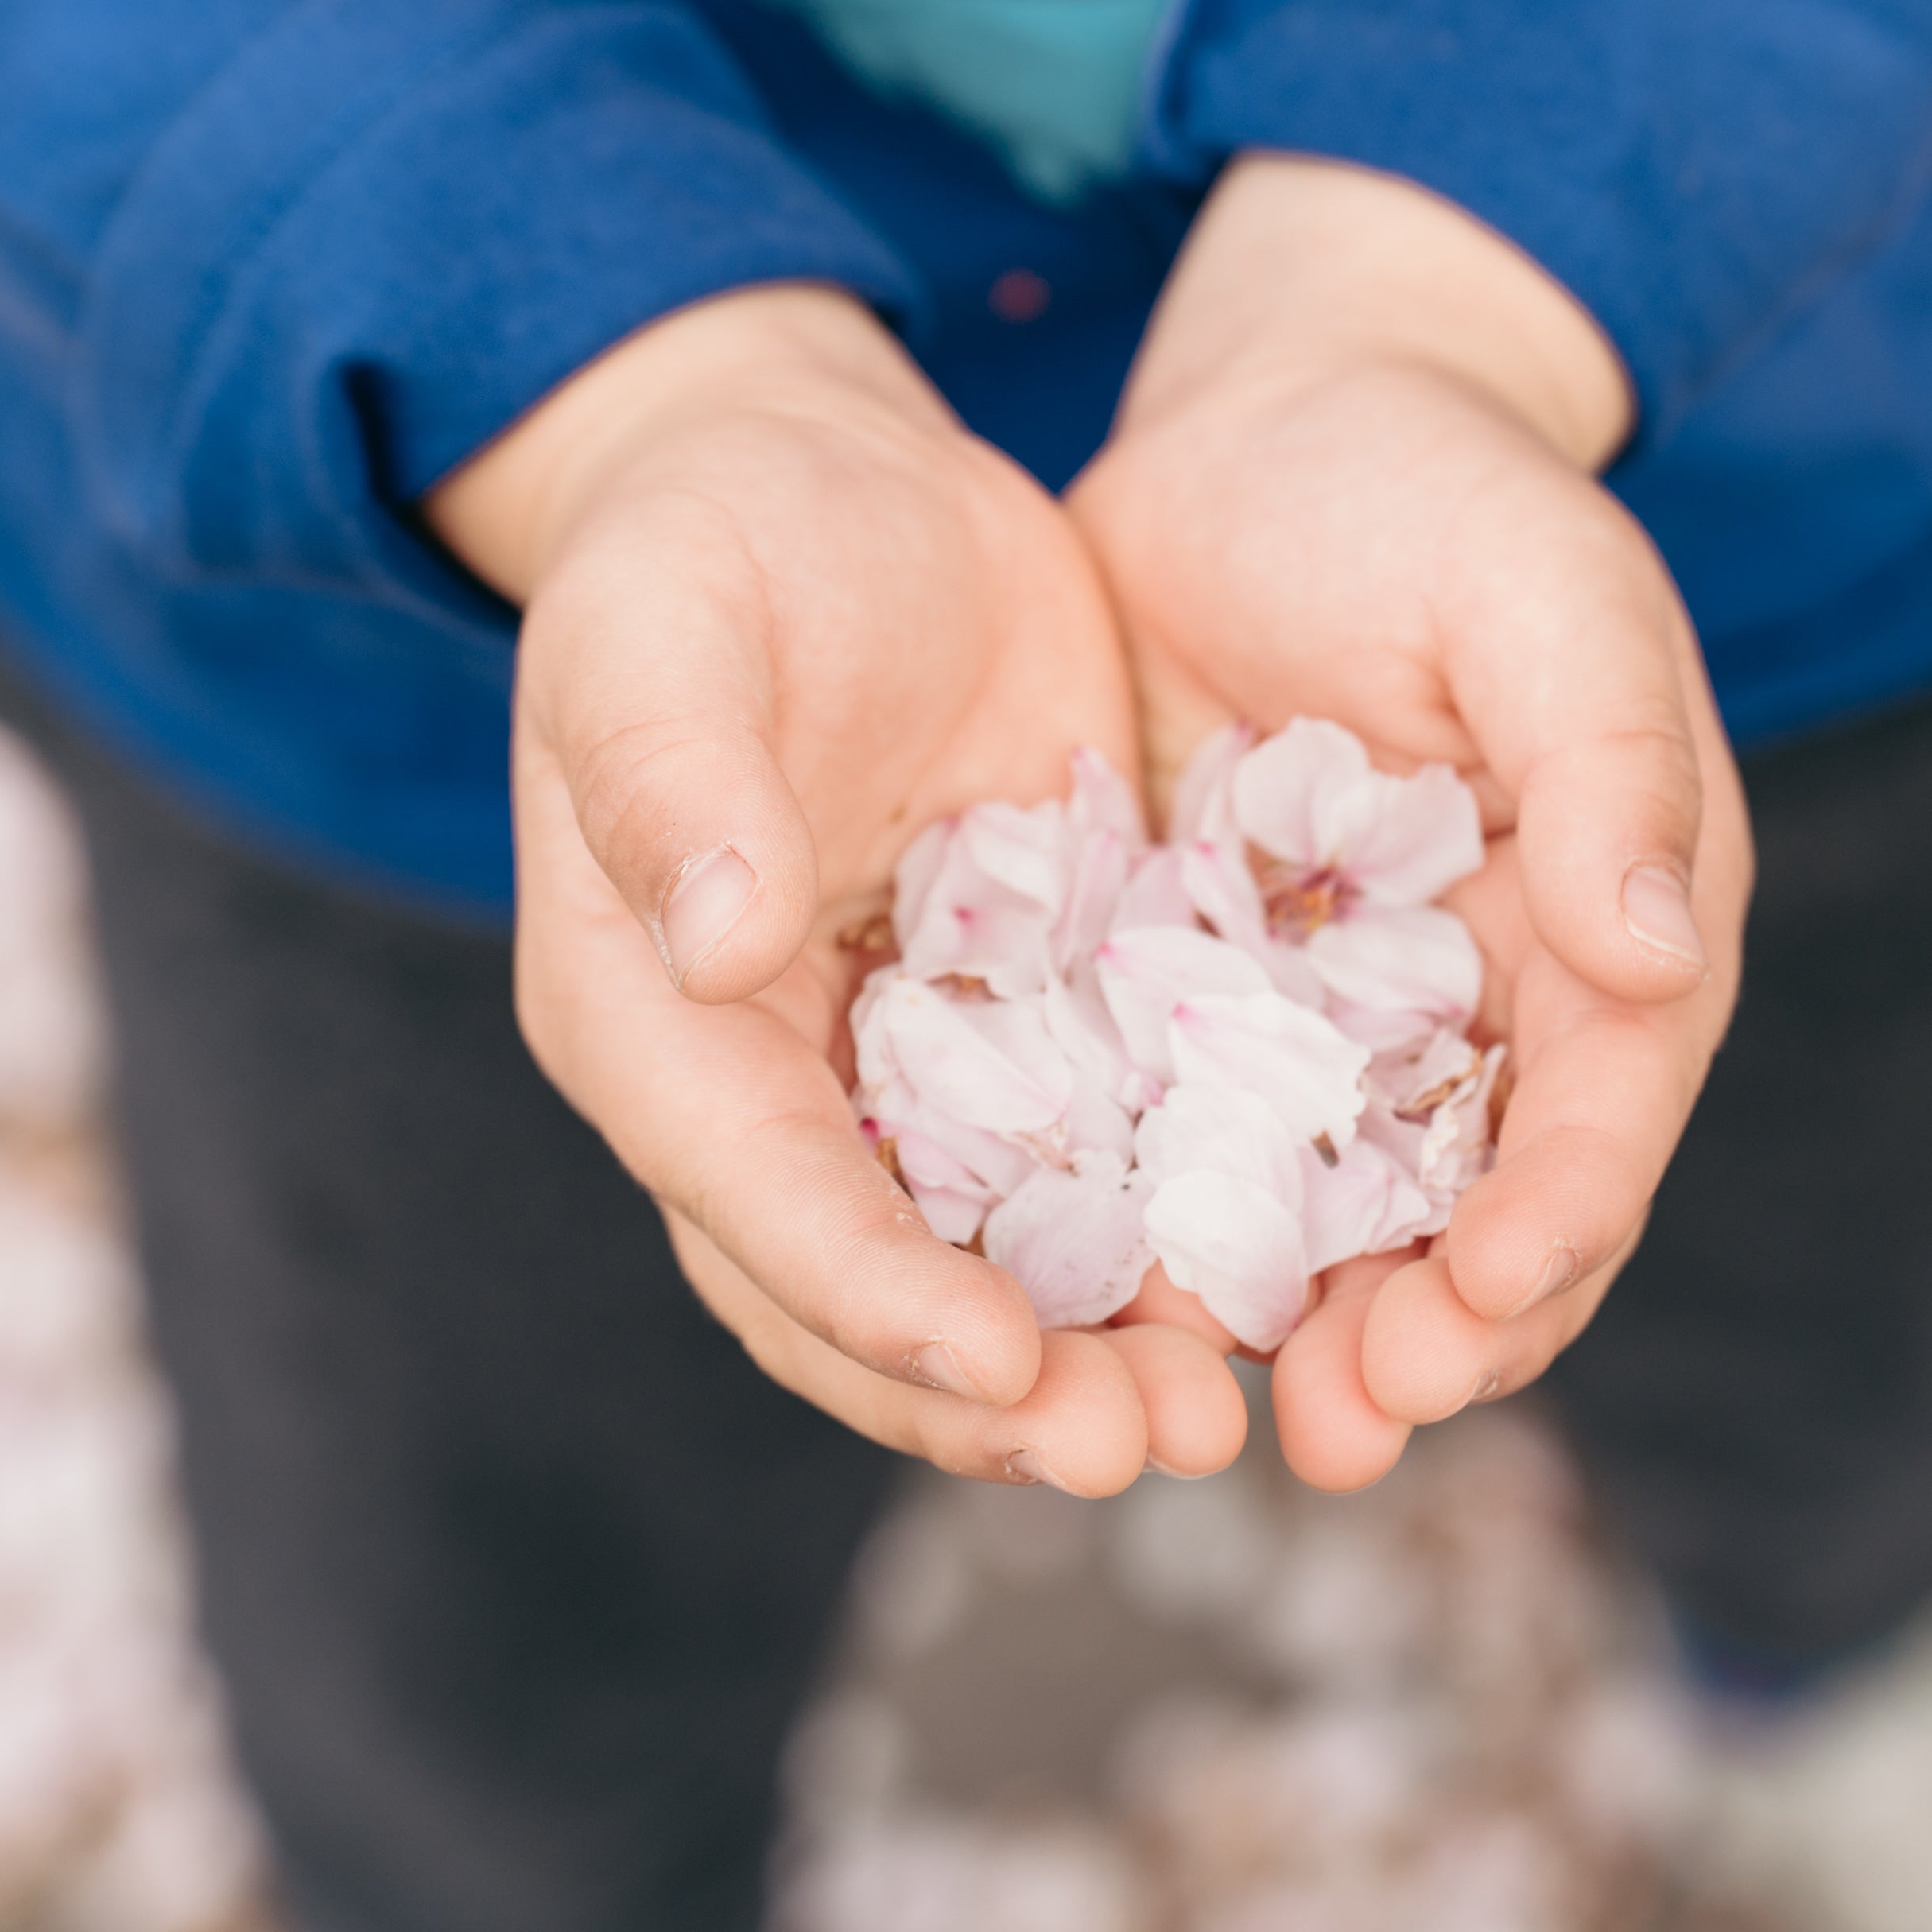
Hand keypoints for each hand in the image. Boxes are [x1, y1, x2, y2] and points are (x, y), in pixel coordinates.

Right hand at [429, 284, 1246, 1493]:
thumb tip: (708, 941)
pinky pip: (1088, 1164)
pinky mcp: (1023, 1023)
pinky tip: (1278, 1282)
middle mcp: (768, 1079)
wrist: (833, 485)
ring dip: (1096, 1348)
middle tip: (1150, 1446)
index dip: (873, 1295)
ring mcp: (900, 1068)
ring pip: (987, 1258)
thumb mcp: (670, 620)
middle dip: (1000, 1387)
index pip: (756, 1194)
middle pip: (867, 1286)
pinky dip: (1163, 1236)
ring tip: (1225, 1416)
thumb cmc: (719, 534)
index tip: (1003, 1362)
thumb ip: (669, 777)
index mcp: (653, 1015)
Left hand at [1071, 157, 1753, 1492]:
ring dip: (1307, 1326)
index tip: (1488, 1295)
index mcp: (1617, 917)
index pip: (1605, 1101)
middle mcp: (1501, 998)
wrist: (1279, 416)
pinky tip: (1112, 1311)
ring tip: (1239, 1428)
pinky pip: (1206, 1140)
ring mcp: (1358, 1010)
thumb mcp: (1548, 599)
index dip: (1561, 1212)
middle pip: (1485, 1202)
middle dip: (1435, 1327)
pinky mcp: (1224, 995)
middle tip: (1352, 1418)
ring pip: (1347, 1210)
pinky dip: (1176, 1233)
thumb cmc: (1444, 488)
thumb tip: (1645, 949)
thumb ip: (1608, 765)